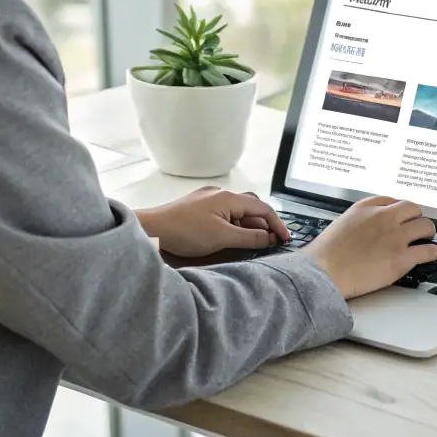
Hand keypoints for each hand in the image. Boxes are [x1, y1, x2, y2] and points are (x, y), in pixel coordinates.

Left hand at [136, 186, 289, 257]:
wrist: (152, 229)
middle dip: (263, 224)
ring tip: (253, 243)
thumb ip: (249, 238)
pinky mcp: (198, 207)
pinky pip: (224, 213)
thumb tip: (269, 238)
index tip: (285, 238)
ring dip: (248, 225)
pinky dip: (234, 225)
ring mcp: (208, 199)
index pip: (262, 207)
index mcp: (228, 197)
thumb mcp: (222, 238)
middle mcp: (220, 193)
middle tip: (270, 242)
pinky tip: (232, 238)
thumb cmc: (185, 232)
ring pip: (237, 210)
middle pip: (251, 206)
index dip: (276, 223)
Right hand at [302, 196, 436, 298]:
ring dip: (427, 232)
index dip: (399, 210)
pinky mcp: (402, 258)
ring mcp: (396, 237)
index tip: (402, 216)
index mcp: (367, 207)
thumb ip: (359, 221)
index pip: (392, 201)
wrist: (325, 271)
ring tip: (426, 238)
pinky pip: (428, 250)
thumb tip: (368, 229)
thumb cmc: (326, 253)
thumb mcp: (341, 223)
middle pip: (413, 209)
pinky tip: (431, 253)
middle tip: (416, 227)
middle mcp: (384, 217)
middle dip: (416, 218)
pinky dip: (432, 252)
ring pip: (425, 226)